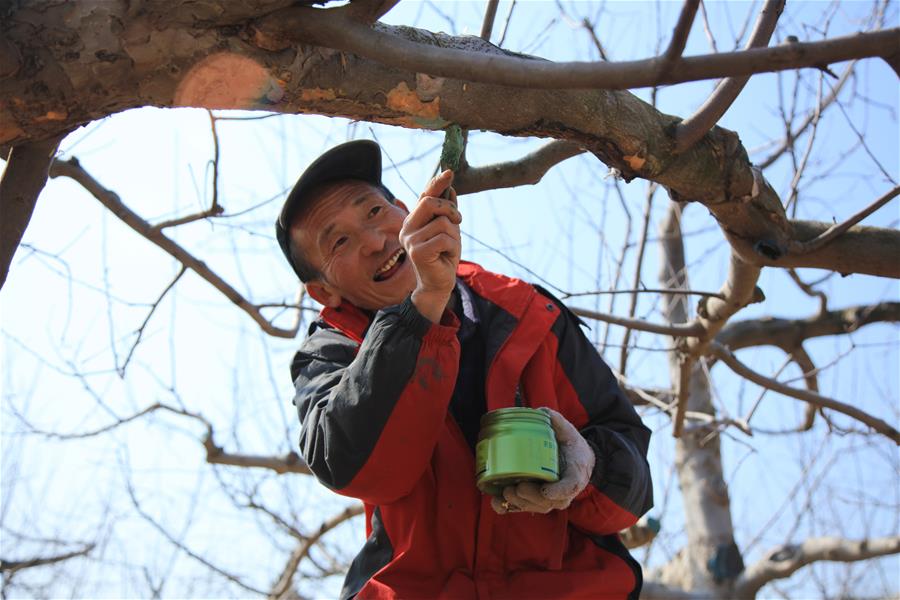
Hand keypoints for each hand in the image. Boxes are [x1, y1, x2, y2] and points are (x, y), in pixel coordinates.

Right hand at [400, 169, 461, 321]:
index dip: (436, 183)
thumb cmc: (443, 257)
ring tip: (450, 248)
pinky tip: (447, 256)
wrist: (438, 284)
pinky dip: (452, 246)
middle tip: (458, 220)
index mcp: (413, 220)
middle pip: (429, 203)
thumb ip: (447, 212)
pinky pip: (444, 238)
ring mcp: (410, 239)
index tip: (449, 172)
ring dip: (454, 235)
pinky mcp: (417, 251)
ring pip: (442, 223)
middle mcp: (407, 227)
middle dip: (449, 208)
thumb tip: (450, 188)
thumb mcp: (449, 231)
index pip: (424, 196)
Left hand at [491, 408, 594, 514]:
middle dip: (531, 497)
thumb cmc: (573, 449)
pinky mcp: (536, 500)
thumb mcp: (570, 433)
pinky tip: (496, 502)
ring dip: (519, 503)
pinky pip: (522, 508)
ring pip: (535, 507)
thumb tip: (541, 412)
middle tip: (517, 488)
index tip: (546, 490)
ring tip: (506, 493)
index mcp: (575, 474)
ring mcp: (549, 499)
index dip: (559, 491)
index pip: (570, 486)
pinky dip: (508, 508)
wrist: (578, 462)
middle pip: (548, 501)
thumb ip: (557, 422)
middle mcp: (563, 492)